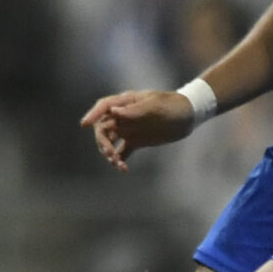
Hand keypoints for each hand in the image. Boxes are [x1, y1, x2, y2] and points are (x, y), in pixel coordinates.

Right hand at [81, 89, 196, 169]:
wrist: (188, 116)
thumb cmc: (172, 105)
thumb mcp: (155, 106)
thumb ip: (135, 110)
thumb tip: (114, 111)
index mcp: (126, 102)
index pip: (104, 106)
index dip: (93, 114)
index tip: (84, 125)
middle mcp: (123, 115)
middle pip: (103, 128)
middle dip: (103, 142)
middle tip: (111, 155)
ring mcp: (128, 129)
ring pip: (109, 142)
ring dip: (109, 153)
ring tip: (117, 164)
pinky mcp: (135, 141)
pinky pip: (122, 152)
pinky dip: (119, 160)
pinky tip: (123, 169)